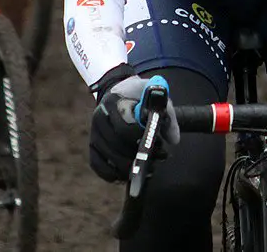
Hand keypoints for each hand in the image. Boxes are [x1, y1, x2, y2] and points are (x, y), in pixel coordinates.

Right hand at [89, 66, 179, 182]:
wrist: (120, 92)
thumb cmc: (140, 95)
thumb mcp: (155, 97)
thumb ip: (168, 115)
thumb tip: (174, 140)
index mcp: (112, 103)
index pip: (124, 129)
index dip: (142, 140)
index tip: (158, 142)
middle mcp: (99, 118)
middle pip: (117, 147)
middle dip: (139, 157)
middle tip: (159, 158)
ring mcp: (94, 133)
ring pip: (109, 159)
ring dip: (130, 169)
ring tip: (149, 168)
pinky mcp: (93, 146)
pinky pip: (98, 166)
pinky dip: (113, 174)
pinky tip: (128, 174)